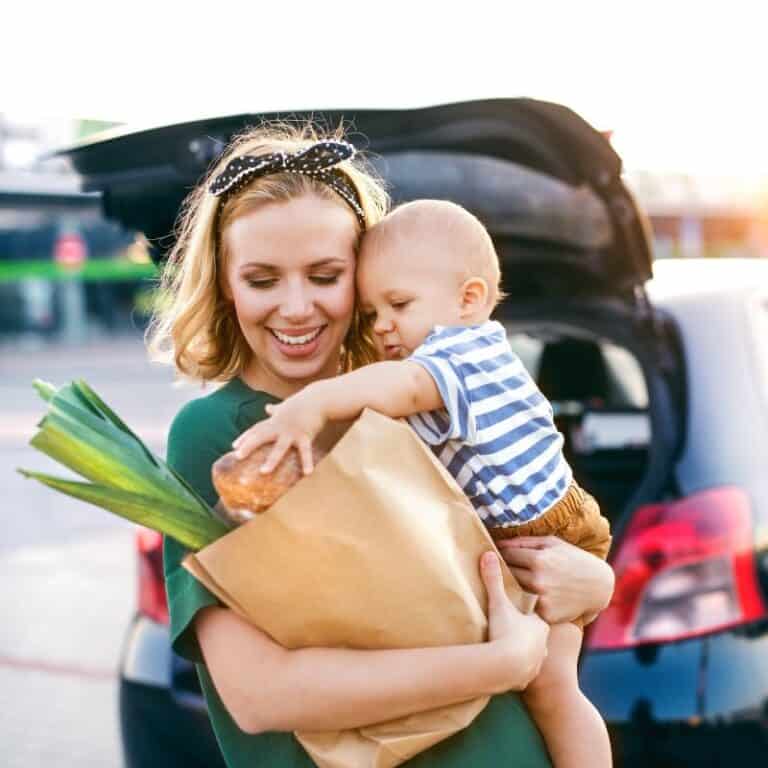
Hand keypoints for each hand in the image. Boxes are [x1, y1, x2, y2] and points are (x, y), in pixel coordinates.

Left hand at [232, 397, 325, 474]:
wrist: (319, 398)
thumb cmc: (302, 402)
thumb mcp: (286, 406)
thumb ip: (275, 409)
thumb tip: (267, 407)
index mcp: (275, 421)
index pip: (257, 429)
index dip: (245, 437)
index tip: (233, 446)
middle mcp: (280, 426)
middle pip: (261, 436)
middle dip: (249, 445)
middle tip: (237, 456)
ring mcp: (292, 432)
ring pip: (279, 447)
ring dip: (271, 460)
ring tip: (263, 472)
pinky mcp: (305, 435)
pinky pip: (305, 451)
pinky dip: (307, 462)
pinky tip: (307, 473)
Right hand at [480, 551, 548, 691]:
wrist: (506, 668)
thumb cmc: (505, 633)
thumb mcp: (498, 603)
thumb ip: (494, 580)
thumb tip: (488, 554)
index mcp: (540, 623)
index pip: (536, 616)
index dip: (525, 614)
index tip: (516, 613)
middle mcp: (544, 643)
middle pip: (537, 636)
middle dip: (527, 634)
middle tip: (513, 631)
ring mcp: (538, 662)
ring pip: (534, 655)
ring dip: (524, 653)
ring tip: (511, 650)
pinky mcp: (528, 679)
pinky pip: (525, 672)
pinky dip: (519, 670)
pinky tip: (510, 668)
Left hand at [495, 536, 614, 623]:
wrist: (599, 586)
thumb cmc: (573, 559)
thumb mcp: (552, 543)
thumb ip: (524, 542)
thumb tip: (498, 544)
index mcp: (539, 559)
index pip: (506, 555)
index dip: (500, 553)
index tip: (497, 554)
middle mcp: (538, 581)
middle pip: (507, 573)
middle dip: (504, 569)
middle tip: (500, 567)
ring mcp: (542, 600)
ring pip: (514, 591)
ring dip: (512, 586)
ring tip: (515, 581)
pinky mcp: (546, 615)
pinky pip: (527, 607)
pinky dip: (526, 602)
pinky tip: (530, 597)